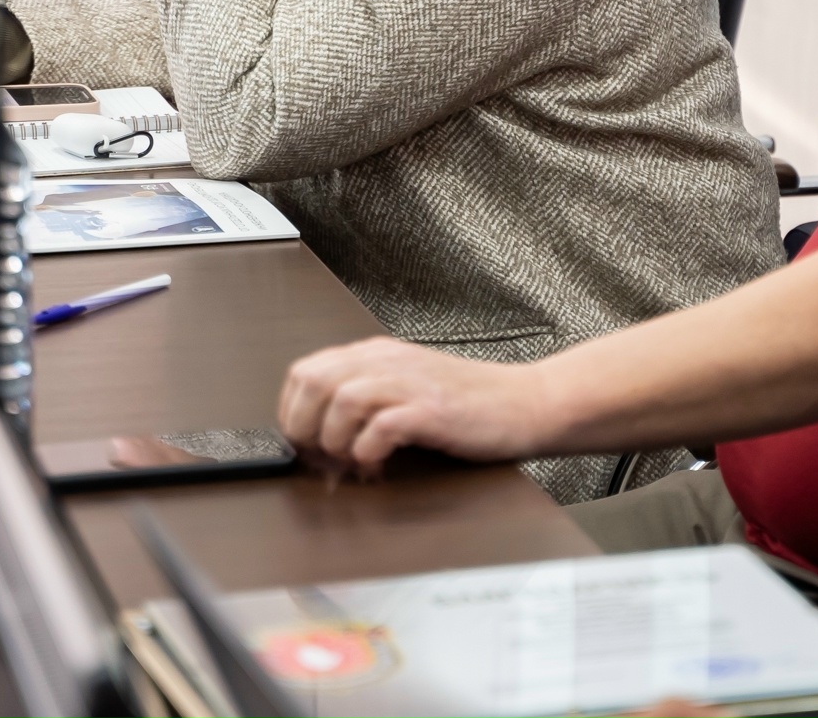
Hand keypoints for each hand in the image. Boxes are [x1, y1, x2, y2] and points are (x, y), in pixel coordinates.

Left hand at [278, 337, 548, 476]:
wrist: (526, 402)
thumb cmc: (469, 402)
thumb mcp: (407, 385)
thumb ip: (367, 396)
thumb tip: (318, 430)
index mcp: (378, 355)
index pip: (306, 370)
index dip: (291, 410)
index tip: (299, 440)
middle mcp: (389, 362)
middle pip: (314, 380)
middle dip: (304, 425)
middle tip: (318, 456)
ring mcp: (411, 384)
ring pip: (341, 399)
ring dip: (334, 440)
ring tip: (348, 461)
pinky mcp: (433, 411)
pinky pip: (381, 426)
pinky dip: (367, 450)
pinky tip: (377, 462)